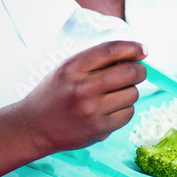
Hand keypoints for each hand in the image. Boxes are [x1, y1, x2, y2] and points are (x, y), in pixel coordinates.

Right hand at [12, 41, 146, 153]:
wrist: (33, 127)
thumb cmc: (54, 94)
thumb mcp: (67, 70)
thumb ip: (96, 61)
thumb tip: (134, 55)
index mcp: (72, 68)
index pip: (111, 50)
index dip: (133, 48)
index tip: (143, 50)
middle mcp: (82, 88)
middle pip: (130, 72)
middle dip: (139, 70)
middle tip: (136, 72)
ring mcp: (92, 110)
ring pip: (133, 94)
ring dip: (130, 91)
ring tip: (114, 94)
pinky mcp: (100, 129)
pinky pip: (129, 113)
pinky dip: (125, 109)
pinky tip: (110, 108)